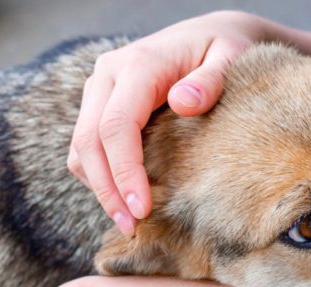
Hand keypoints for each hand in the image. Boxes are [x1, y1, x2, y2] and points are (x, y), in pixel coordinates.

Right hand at [68, 11, 264, 235]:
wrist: (211, 34)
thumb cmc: (225, 49)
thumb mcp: (230, 57)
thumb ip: (211, 80)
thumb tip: (183, 103)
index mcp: (139, 64)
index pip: (116, 126)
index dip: (125, 172)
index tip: (142, 209)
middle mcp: (108, 74)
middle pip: (88, 141)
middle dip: (107, 190)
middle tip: (132, 227)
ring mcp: (100, 89)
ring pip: (81, 147)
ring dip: (99, 187)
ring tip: (129, 221)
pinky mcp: (100, 104)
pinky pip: (86, 145)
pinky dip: (100, 175)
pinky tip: (126, 197)